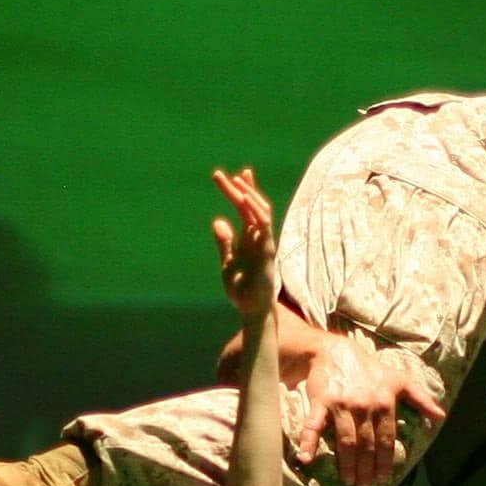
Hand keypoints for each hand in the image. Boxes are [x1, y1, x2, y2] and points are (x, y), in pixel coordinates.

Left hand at [209, 166, 277, 324]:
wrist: (251, 310)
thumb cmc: (241, 290)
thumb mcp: (227, 262)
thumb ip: (224, 243)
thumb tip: (218, 221)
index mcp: (247, 238)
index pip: (243, 209)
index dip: (235, 192)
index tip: (224, 176)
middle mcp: (257, 237)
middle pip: (251, 206)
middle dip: (238, 188)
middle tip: (219, 175)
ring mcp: (264, 242)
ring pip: (261, 211)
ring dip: (249, 195)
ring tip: (236, 180)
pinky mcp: (267, 251)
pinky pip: (265, 226)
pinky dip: (257, 211)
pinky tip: (246, 199)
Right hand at [302, 336, 436, 485]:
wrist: (335, 351)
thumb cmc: (370, 370)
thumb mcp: (399, 380)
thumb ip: (420, 398)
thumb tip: (441, 416)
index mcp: (384, 402)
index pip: (386, 439)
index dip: (385, 461)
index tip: (383, 480)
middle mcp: (364, 405)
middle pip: (366, 445)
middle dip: (367, 469)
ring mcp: (341, 404)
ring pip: (346, 440)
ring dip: (347, 464)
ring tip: (349, 481)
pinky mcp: (320, 401)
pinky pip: (313, 425)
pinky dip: (308, 442)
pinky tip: (306, 459)